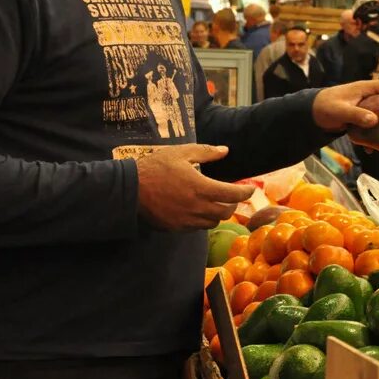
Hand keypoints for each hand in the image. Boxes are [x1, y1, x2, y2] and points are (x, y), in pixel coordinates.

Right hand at [136, 144, 255, 230]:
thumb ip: (206, 152)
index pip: (233, 195)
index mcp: (201, 187)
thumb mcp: (180, 153)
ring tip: (215, 203)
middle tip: (231, 196)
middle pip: (226, 212)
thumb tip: (225, 151)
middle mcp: (197, 207)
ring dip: (218, 214)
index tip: (250, 189)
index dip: (245, 193)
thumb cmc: (155, 168)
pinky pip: (197, 227)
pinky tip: (198, 209)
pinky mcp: (176, 228)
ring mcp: (186, 220)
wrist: (128, 190)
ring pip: (213, 222)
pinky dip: (203, 220)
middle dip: (233, 205)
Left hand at [310, 80, 378, 132]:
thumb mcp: (340, 111)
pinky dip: (374, 136)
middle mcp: (367, 96)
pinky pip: (371, 127)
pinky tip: (373, 150)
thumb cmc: (324, 107)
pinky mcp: (358, 118)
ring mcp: (363, 107)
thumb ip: (356, 115)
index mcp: (365, 88)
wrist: (310, 113)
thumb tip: (374, 121)